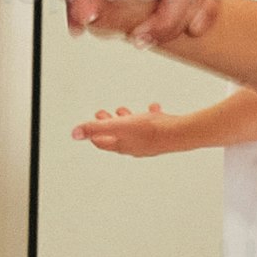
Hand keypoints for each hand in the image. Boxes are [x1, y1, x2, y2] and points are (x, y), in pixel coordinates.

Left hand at [72, 103, 209, 157]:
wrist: (181, 133)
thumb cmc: (153, 130)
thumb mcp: (119, 125)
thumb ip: (96, 127)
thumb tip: (75, 133)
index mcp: (122, 145)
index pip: (101, 141)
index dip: (92, 133)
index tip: (89, 123)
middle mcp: (135, 146)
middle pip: (116, 136)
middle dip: (108, 124)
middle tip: (102, 114)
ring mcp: (149, 142)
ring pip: (134, 131)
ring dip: (127, 121)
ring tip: (124, 112)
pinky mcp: (162, 136)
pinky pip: (153, 125)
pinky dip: (149, 117)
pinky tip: (152, 109)